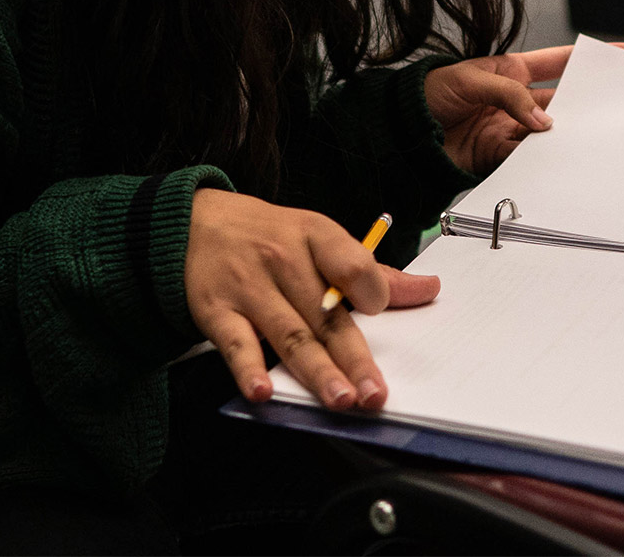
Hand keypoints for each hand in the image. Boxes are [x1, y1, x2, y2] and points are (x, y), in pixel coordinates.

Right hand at [185, 188, 440, 411]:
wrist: (193, 224)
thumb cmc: (268, 237)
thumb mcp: (317, 238)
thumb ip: (369, 271)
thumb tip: (429, 289)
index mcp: (315, 237)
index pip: (349, 261)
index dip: (368, 286)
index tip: (378, 308)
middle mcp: (282, 260)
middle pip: (324, 315)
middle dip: (352, 357)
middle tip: (375, 394)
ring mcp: (248, 287)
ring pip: (288, 335)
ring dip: (315, 370)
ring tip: (340, 400)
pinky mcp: (217, 311)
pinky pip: (235, 343)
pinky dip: (247, 368)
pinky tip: (262, 391)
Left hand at [422, 42, 623, 175]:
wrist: (402, 129)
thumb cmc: (430, 92)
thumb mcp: (470, 79)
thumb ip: (509, 96)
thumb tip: (544, 122)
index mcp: (510, 71)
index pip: (556, 63)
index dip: (586, 59)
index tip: (621, 54)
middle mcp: (515, 101)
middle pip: (559, 102)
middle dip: (585, 105)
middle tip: (614, 108)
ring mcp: (510, 128)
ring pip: (548, 133)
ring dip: (564, 136)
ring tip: (590, 139)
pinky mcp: (500, 155)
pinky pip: (528, 158)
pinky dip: (542, 160)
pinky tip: (556, 159)